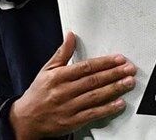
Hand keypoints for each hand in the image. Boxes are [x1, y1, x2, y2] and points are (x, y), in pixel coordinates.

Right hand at [9, 31, 135, 139]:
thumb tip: (71, 35)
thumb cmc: (38, 93)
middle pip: (93, 81)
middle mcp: (64, 91)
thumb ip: (61, 53)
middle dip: (114, 74)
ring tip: (129, 82)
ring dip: (114, 89)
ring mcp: (69, 107)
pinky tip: (119, 103)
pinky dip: (107, 108)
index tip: (118, 59)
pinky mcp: (72, 121)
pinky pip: (93, 114)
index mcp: (58, 76)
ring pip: (95, 96)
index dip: (104, 62)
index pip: (85, 67)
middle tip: (129, 69)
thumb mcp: (46, 70)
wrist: (26, 120)